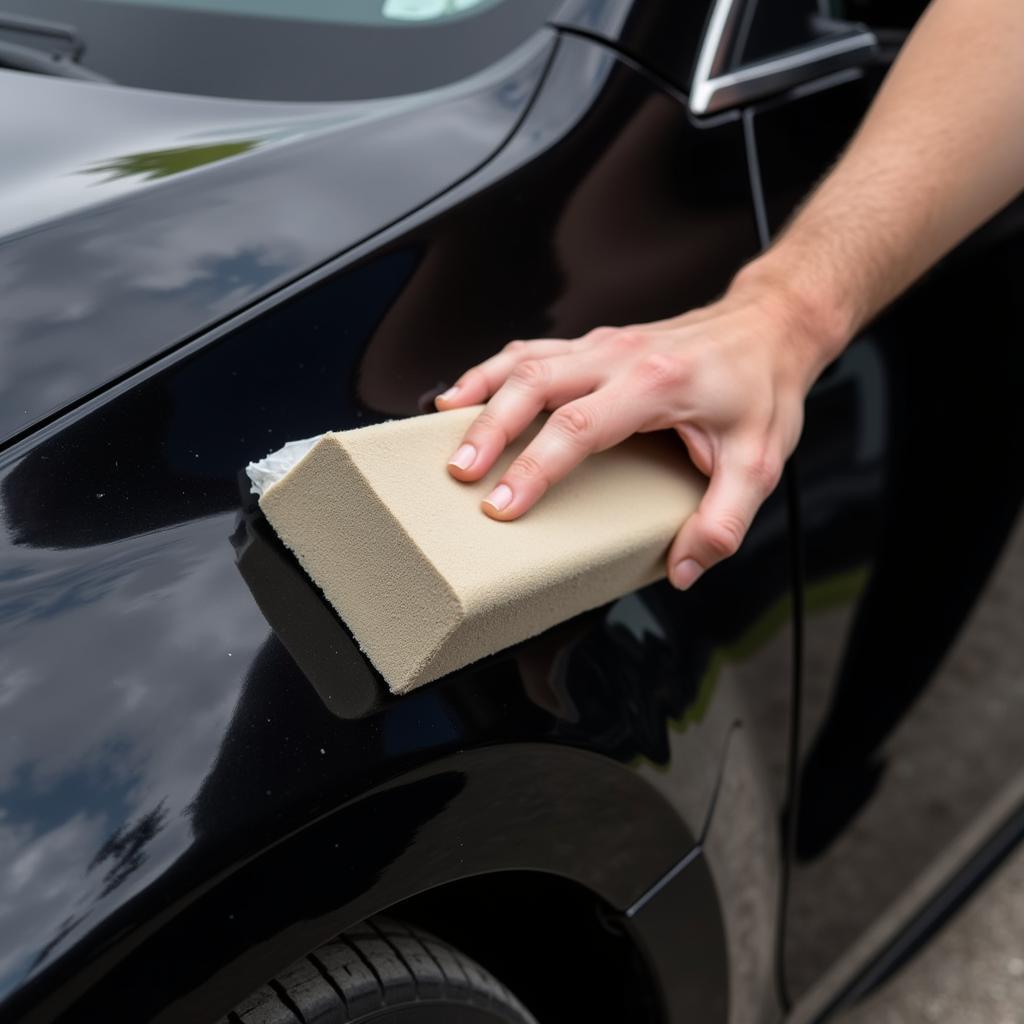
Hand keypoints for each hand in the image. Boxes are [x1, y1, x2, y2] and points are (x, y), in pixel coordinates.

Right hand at [435, 274, 836, 588]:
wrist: (770, 325)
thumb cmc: (761, 387)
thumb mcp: (759, 461)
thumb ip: (723, 520)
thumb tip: (683, 568)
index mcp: (656, 384)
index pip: (578, 427)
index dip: (534, 468)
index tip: (501, 505)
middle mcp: (620, 356)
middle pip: (533, 384)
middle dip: (488, 431)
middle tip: (458, 475)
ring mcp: (603, 345)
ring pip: (523, 361)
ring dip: (479, 396)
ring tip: (443, 434)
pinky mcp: (595, 344)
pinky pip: (531, 351)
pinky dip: (492, 372)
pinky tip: (466, 395)